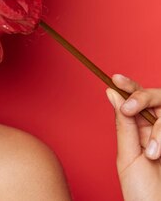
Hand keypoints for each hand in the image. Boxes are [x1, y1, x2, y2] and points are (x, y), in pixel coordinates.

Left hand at [106, 73, 160, 200]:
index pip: (137, 99)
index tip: (115, 79)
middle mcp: (158, 130)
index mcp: (141, 130)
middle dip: (143, 97)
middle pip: (158, 98)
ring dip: (160, 130)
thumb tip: (111, 93)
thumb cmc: (142, 191)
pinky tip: (160, 154)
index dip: (129, 86)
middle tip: (129, 108)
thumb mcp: (129, 157)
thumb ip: (124, 125)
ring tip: (153, 154)